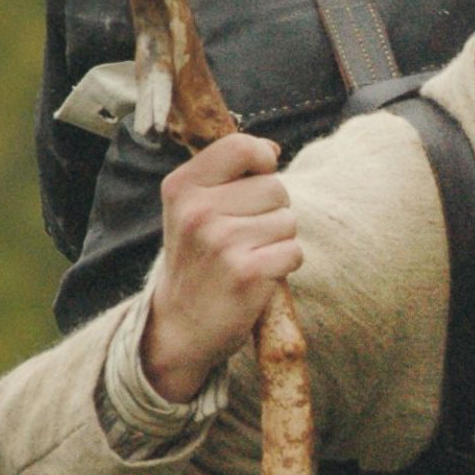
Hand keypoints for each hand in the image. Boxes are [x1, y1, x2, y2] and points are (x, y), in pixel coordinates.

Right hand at [141, 134, 302, 403]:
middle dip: (272, 211)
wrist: (180, 327)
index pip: (242, 146)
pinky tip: (258, 277)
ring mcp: (221, 242)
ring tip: (247, 257)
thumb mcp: (192, 210)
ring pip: (288, 220)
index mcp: (181, 187)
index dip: (262, 161)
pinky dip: (284, 265)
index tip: (256, 181)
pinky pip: (294, 251)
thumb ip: (228, 175)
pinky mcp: (247, 273)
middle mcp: (198, 211)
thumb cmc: (197, 261)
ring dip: (278, 241)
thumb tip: (273, 149)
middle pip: (276, 187)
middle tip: (242, 238)